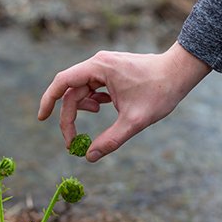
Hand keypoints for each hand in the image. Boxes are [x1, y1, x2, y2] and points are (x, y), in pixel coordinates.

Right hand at [38, 42, 211, 161]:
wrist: (180, 73)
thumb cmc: (160, 92)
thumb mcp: (134, 121)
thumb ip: (111, 140)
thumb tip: (89, 157)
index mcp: (99, 68)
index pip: (62, 82)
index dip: (48, 100)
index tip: (41, 119)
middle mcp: (98, 64)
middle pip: (72, 92)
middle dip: (70, 117)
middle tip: (73, 143)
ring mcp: (105, 67)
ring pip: (82, 91)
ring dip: (84, 108)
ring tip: (101, 115)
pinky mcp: (111, 72)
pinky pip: (93, 87)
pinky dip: (94, 101)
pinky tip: (105, 107)